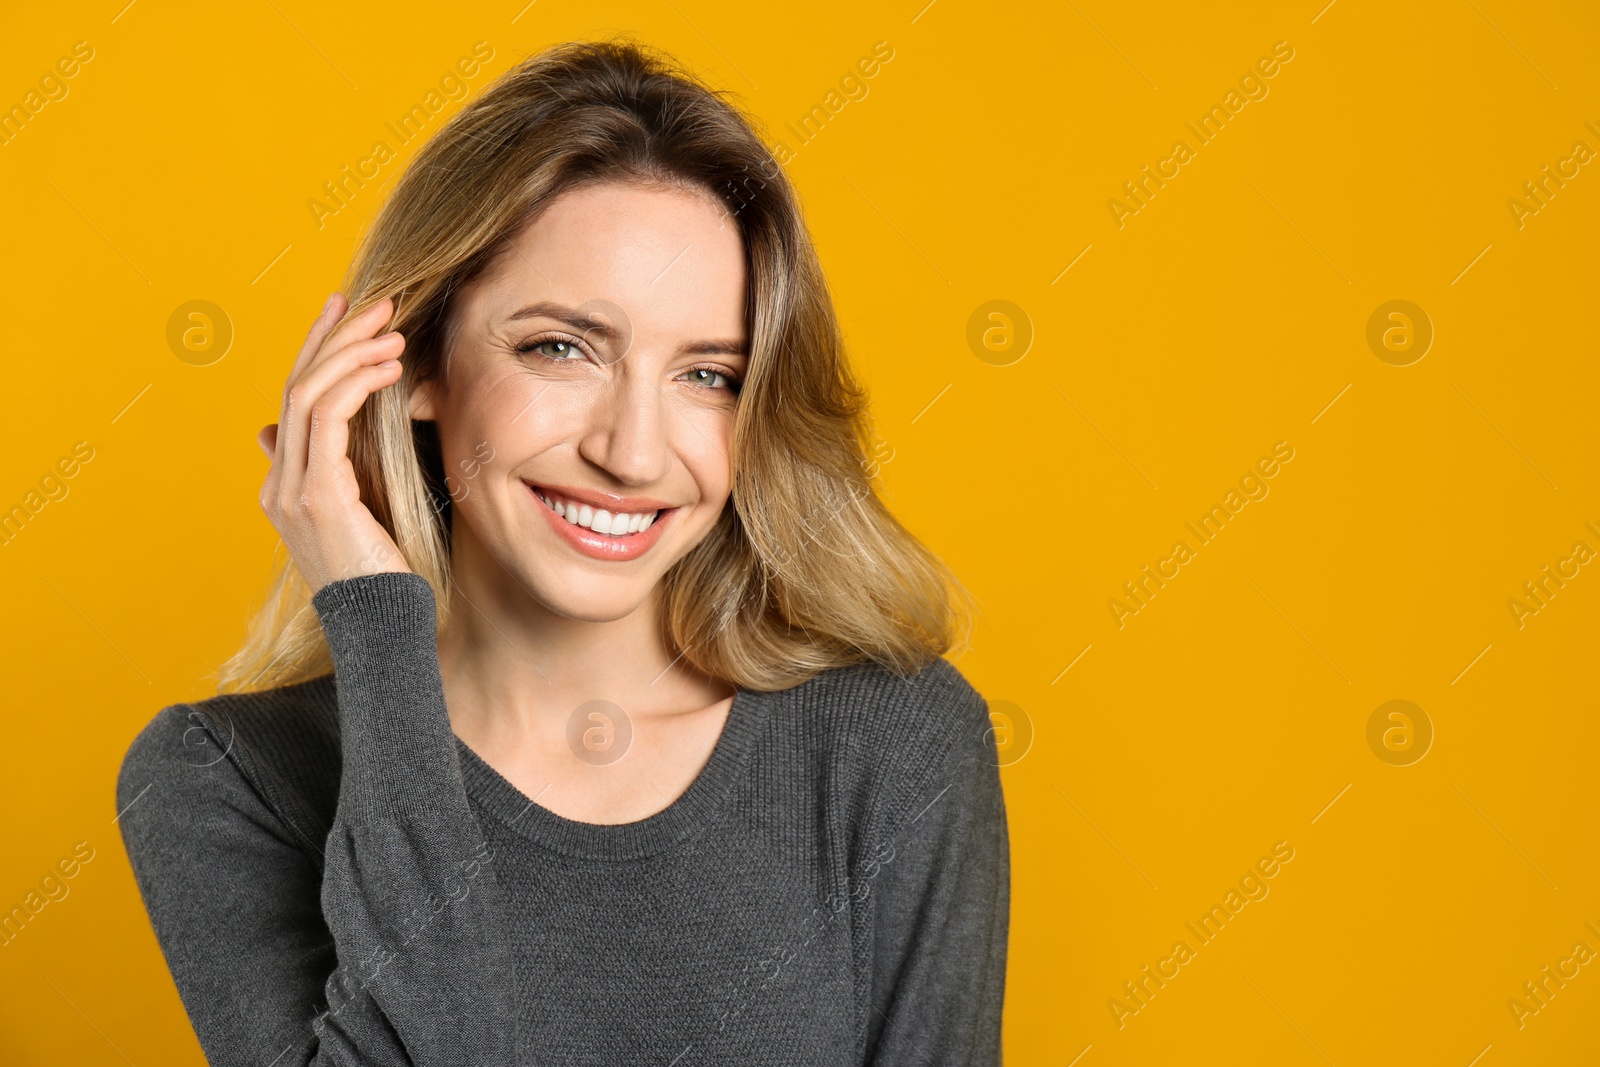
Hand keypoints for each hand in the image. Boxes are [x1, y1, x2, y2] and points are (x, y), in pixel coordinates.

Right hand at [257, 292, 412, 594]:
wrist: (385, 632)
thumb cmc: (390, 580)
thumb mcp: (371, 517)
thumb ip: (350, 475)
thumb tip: (321, 436)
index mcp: (289, 488)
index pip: (296, 402)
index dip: (318, 351)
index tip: (347, 312)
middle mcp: (281, 486)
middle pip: (296, 388)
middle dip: (333, 337)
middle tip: (374, 301)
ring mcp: (292, 492)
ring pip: (308, 395)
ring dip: (351, 353)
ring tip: (393, 330)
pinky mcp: (316, 497)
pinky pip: (328, 420)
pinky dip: (357, 384)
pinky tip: (389, 367)